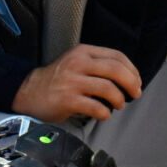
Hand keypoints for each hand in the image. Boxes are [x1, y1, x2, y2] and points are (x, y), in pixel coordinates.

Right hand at [12, 43, 142, 123]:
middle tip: (135, 94)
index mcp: (83, 52)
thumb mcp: (76, 63)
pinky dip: (105, 113)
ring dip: (119, 99)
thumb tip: (128, 78)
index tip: (137, 81)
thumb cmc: (58, 80)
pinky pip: (95, 107)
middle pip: (116, 70)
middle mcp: (78, 64)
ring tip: (119, 105)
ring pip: (108, 88)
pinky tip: (104, 115)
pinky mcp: (67, 100)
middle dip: (131, 83)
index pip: (116, 56)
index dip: (132, 70)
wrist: (28, 93)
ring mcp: (72, 82)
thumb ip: (97, 65)